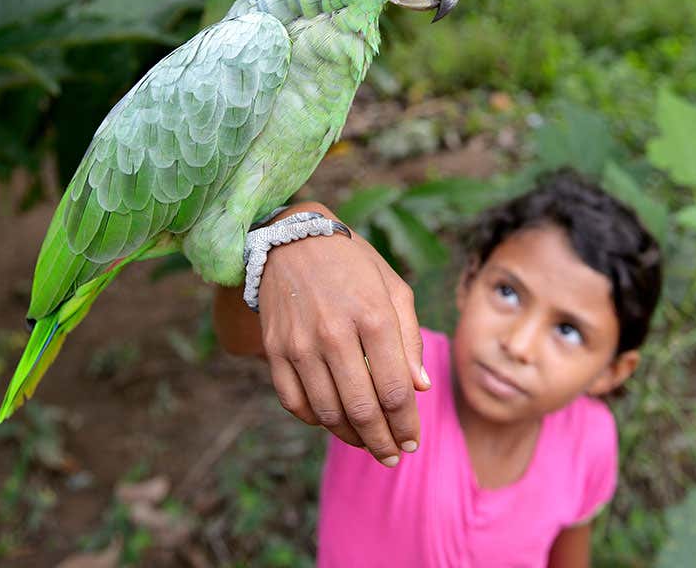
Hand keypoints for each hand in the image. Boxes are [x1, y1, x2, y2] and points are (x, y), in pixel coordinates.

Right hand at [222, 202, 429, 466]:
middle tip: (391, 455)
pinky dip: (315, 420)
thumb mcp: (394, 288)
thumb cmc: (354, 264)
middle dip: (381, 442)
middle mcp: (336, 332)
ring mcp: (300, 343)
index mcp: (374, 315)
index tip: (411, 442)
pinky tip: (332, 421)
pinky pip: (294, 402)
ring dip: (351, 438)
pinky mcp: (275, 349)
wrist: (293, 240)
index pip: (395, 390)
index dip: (406, 425)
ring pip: (328, 412)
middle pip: (362, 409)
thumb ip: (410, 338)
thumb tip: (420, 388)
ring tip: (366, 443)